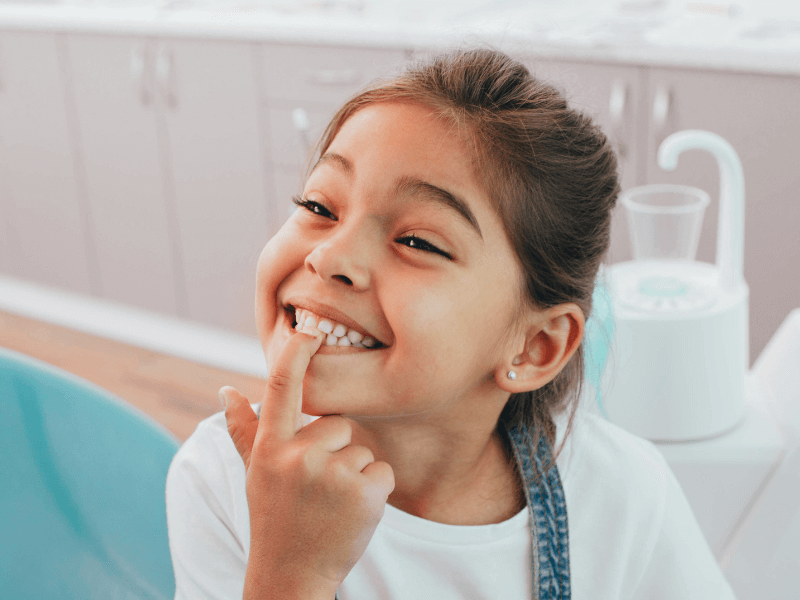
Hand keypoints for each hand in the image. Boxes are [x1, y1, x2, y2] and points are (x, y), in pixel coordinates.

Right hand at [221, 327, 393, 599]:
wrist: (291, 576)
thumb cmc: (275, 518)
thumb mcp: (254, 475)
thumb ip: (243, 430)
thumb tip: (225, 390)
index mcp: (270, 449)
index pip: (281, 390)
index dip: (296, 354)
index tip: (310, 327)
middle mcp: (297, 458)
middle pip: (338, 425)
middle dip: (335, 451)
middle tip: (317, 489)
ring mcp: (331, 476)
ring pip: (361, 449)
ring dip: (353, 475)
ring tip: (331, 505)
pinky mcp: (364, 493)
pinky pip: (382, 470)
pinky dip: (374, 490)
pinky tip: (352, 513)